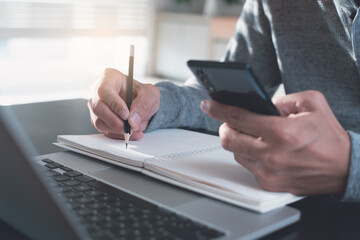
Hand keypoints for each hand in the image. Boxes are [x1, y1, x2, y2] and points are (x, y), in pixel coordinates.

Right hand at [88, 68, 159, 139]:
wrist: (144, 104)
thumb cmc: (143, 94)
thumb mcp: (150, 94)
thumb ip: (143, 104)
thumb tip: (132, 120)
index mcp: (109, 77)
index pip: (104, 90)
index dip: (114, 104)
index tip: (125, 114)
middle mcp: (99, 91)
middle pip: (97, 107)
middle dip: (114, 120)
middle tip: (128, 127)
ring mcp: (97, 106)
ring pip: (98, 121)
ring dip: (116, 129)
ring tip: (133, 130)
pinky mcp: (100, 120)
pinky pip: (105, 130)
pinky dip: (119, 135)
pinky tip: (132, 134)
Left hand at [200, 90, 350, 194]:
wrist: (345, 167)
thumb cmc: (328, 136)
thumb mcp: (311, 103)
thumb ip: (282, 98)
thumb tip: (259, 103)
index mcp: (282, 132)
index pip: (239, 118)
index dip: (219, 109)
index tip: (207, 104)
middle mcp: (272, 155)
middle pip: (228, 140)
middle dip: (225, 127)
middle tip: (232, 121)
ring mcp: (269, 172)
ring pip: (235, 153)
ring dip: (238, 142)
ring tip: (252, 135)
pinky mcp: (270, 183)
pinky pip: (248, 166)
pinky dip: (249, 155)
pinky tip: (261, 149)